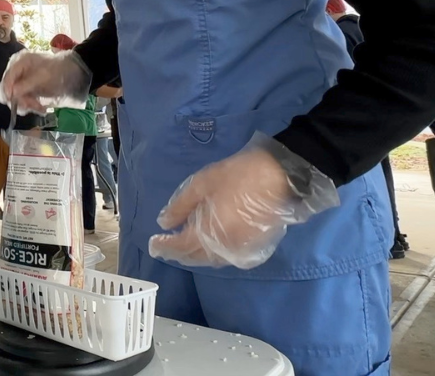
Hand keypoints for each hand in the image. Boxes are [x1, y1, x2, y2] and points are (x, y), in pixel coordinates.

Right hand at [0, 51, 92, 115]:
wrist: (73, 72)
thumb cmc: (57, 71)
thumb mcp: (41, 78)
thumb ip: (24, 85)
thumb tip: (10, 94)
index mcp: (19, 62)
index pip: (7, 78)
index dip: (8, 91)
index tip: (13, 102)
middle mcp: (18, 70)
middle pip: (10, 89)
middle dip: (21, 100)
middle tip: (32, 106)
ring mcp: (23, 80)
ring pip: (17, 96)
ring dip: (28, 104)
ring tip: (40, 108)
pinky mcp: (28, 88)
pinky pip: (24, 99)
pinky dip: (32, 105)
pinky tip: (41, 108)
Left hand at [147, 140, 339, 269]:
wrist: (280, 176)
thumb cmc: (238, 176)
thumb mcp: (202, 184)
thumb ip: (180, 206)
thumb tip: (164, 223)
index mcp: (209, 233)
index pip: (180, 247)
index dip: (164, 246)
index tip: (153, 243)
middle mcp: (224, 248)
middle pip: (194, 257)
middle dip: (177, 252)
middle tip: (165, 244)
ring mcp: (241, 250)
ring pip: (211, 259)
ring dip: (194, 254)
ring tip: (182, 242)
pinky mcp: (254, 247)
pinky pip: (226, 256)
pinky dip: (212, 252)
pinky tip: (207, 241)